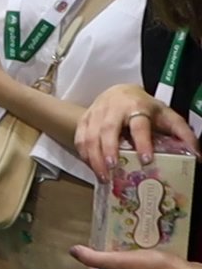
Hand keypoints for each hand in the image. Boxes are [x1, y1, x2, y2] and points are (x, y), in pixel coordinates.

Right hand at [76, 84, 197, 179]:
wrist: (120, 92)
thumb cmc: (146, 108)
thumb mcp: (167, 116)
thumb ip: (183, 133)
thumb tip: (198, 156)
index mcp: (137, 106)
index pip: (138, 124)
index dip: (142, 142)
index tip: (146, 160)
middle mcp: (113, 109)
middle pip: (107, 129)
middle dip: (108, 150)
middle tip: (112, 170)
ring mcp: (96, 113)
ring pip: (89, 135)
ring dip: (94, 157)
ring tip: (102, 176)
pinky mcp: (84, 119)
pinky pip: (79, 137)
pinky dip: (84, 154)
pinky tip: (91, 167)